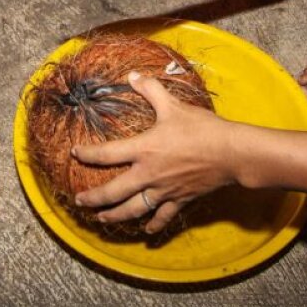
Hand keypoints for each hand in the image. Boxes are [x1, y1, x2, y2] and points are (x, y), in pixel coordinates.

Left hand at [72, 72, 239, 232]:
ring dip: (115, 215)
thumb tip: (132, 76)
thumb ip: (151, 90)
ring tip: (102, 218)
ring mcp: (163, 190)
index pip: (106, 154)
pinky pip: (162, 217)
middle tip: (79, 201)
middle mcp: (148, 174)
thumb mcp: (174, 106)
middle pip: (113, 192)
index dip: (87, 154)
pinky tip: (146, 231)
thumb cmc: (202, 128)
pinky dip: (153, 225)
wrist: (231, 153)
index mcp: (144, 149)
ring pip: (133, 210)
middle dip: (93, 198)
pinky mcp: (180, 200)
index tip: (75, 153)